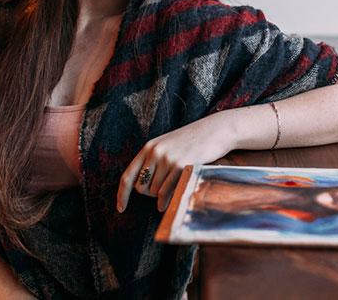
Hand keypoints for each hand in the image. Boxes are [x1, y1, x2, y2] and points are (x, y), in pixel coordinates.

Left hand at [116, 114, 232, 212]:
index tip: (120, 208)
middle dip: (149, 194)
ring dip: (161, 195)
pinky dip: (165, 201)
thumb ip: (155, 163)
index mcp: (148, 147)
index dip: (122, 194)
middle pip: (141, 187)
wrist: (216, 130)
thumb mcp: (169, 147)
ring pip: (154, 191)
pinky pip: (166, 192)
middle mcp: (154, 152)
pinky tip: (167, 204)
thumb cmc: (194, 142)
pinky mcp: (180, 165)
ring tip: (174, 186)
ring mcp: (167, 158)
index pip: (128, 175)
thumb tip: (144, 190)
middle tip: (163, 189)